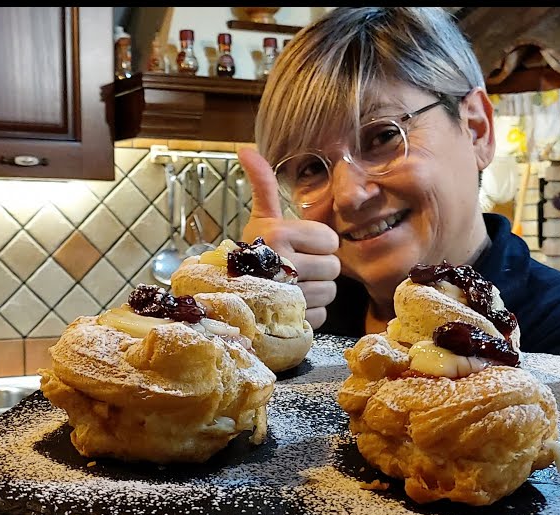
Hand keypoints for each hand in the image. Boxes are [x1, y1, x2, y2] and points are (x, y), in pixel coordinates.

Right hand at [237, 147, 339, 328]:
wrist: (226, 298)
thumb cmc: (249, 256)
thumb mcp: (259, 220)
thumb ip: (263, 186)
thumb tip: (245, 149)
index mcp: (279, 234)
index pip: (331, 240)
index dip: (319, 244)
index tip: (299, 247)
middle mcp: (282, 263)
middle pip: (333, 268)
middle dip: (319, 269)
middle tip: (296, 268)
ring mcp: (287, 295)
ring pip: (329, 293)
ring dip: (315, 291)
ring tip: (292, 286)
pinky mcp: (290, 321)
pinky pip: (320, 315)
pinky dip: (309, 314)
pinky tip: (290, 306)